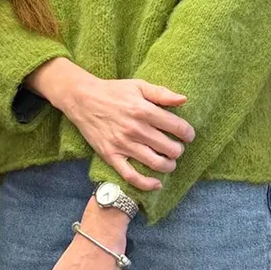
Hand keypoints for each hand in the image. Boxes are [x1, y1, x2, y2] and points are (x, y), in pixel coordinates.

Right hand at [29, 58, 194, 191]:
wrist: (82, 99)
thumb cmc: (113, 91)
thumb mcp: (138, 85)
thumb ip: (162, 93)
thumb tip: (184, 100)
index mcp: (144, 110)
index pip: (177, 127)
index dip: (188, 133)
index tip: (188, 135)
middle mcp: (135, 129)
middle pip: (169, 148)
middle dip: (178, 150)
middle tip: (177, 148)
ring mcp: (123, 144)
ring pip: (155, 163)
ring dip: (168, 166)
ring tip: (169, 162)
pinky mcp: (111, 155)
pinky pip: (131, 175)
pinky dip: (147, 183)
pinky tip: (156, 183)